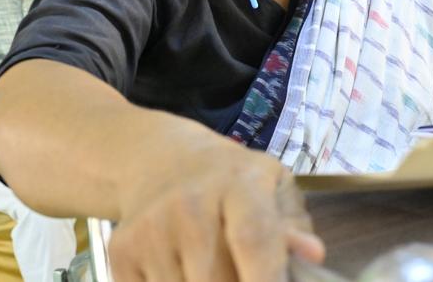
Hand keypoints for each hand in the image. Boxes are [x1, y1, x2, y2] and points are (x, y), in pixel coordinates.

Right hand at [109, 138, 323, 280]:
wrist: (160, 161)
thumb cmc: (230, 182)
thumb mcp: (272, 187)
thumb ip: (293, 226)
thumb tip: (311, 254)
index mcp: (238, 184)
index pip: (254, 238)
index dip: (266, 279)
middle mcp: (189, 204)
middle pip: (218, 281)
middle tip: (243, 273)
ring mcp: (150, 229)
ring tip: (212, 268)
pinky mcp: (120, 252)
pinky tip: (181, 271)